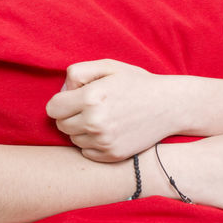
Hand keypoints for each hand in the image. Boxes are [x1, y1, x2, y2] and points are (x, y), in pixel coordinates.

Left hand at [46, 60, 171, 161]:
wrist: (170, 106)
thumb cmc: (138, 83)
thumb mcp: (109, 67)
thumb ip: (78, 72)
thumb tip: (62, 92)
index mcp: (91, 98)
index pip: (52, 108)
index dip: (62, 101)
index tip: (76, 98)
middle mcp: (95, 122)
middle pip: (61, 125)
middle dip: (71, 115)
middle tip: (92, 107)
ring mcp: (104, 141)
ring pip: (73, 139)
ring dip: (82, 130)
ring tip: (104, 118)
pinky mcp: (111, 155)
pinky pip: (86, 151)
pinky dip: (93, 143)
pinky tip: (110, 131)